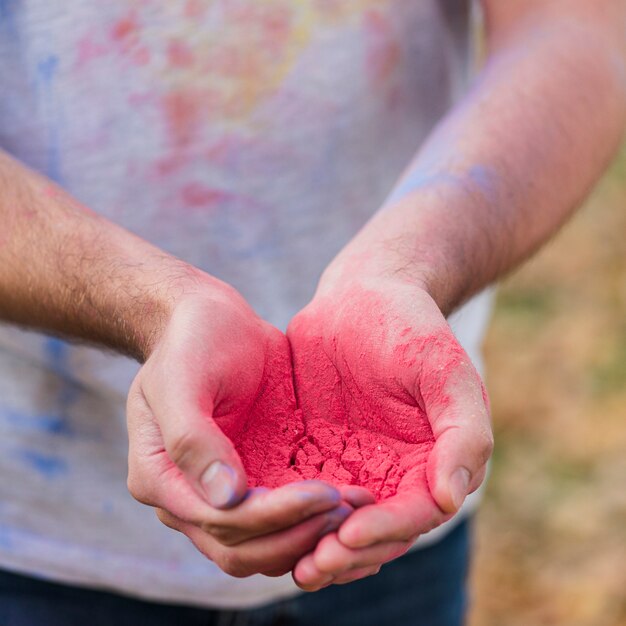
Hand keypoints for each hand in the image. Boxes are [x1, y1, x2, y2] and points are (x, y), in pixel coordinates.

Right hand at [126, 284, 348, 576]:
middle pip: (242, 549)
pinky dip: (315, 522)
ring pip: (265, 548)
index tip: (324, 493)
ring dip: (311, 537)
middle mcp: (188, 499)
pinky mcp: (254, 481)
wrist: (213, 323)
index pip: (219, 522)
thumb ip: (193, 438)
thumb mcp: (182, 377)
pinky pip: (284, 521)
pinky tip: (351, 507)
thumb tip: (226, 498)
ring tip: (359, 510)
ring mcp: (222, 495)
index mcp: (159, 478)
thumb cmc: (192, 341)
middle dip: (298, 534)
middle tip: (349, 509)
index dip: (273, 516)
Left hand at [287, 277, 492, 588]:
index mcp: (436, 459)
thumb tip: (452, 497)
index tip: (347, 538)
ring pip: (339, 523)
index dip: (385, 531)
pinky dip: (292, 517)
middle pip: (377, 532)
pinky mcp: (320, 453)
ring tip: (291, 563)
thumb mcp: (442, 366)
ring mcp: (357, 465)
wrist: (360, 294)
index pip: (416, 513)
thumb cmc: (408, 325)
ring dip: (317, 547)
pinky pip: (305, 495)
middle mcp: (398, 472)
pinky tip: (265, 524)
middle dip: (346, 554)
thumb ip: (463, 429)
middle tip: (310, 567)